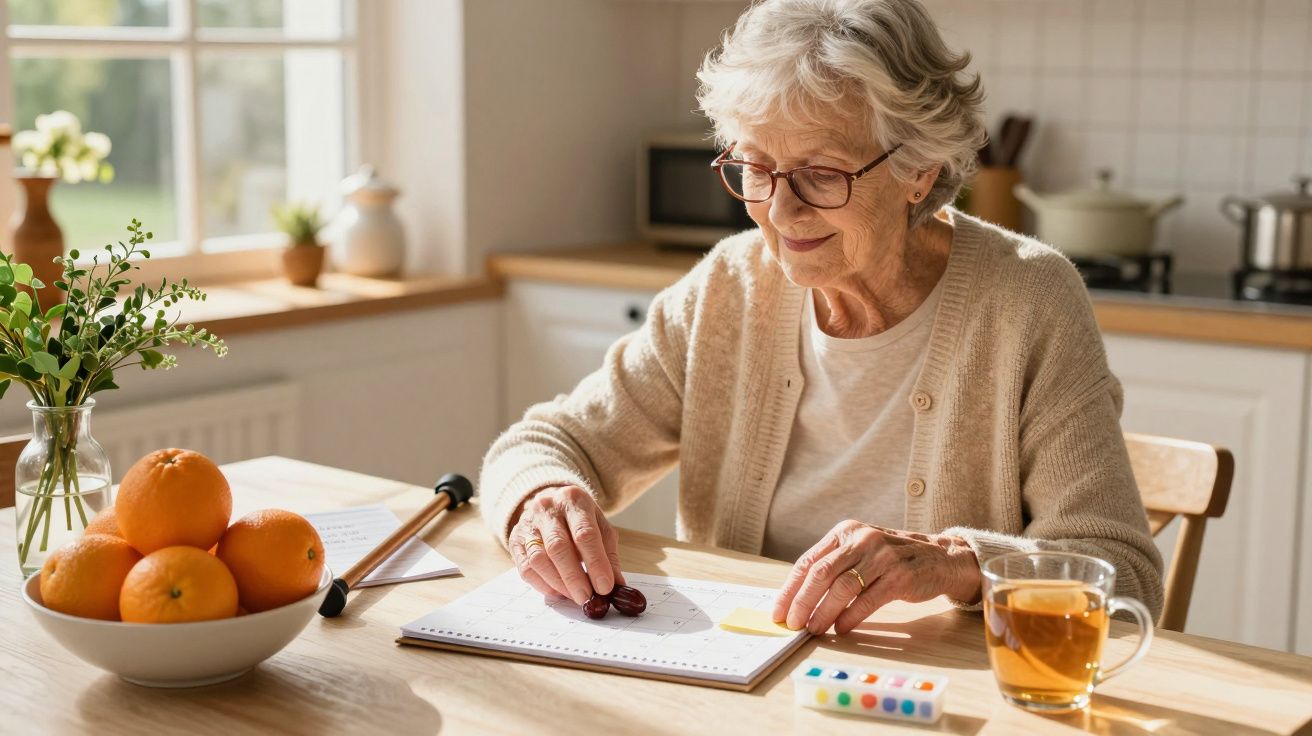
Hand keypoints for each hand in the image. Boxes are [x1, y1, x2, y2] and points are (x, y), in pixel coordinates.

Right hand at [508, 485, 624, 604]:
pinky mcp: (515, 540)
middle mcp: (547, 508)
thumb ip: (608, 556)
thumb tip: (617, 587)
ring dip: (558, 583)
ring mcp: (528, 524)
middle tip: (587, 598)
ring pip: (539, 559)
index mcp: (574, 500)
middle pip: (558, 547)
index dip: (596, 563)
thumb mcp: (600, 527)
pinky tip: (558, 591)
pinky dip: (543, 584)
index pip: (585, 533)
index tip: (605, 587)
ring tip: (575, 596)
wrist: (550, 504)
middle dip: (574, 577)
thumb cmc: (579, 519)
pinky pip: (525, 568)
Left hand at [772, 520, 979, 634]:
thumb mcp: (860, 551)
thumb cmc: (892, 559)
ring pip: (842, 587)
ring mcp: (882, 556)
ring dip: (824, 612)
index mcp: (845, 531)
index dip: (790, 589)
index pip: (808, 561)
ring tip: (814, 629)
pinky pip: (867, 600)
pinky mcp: (900, 576)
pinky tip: (841, 628)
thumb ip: (833, 567)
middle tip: (793, 624)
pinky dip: (850, 617)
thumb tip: (798, 600)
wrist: (939, 557)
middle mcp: (862, 539)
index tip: (780, 611)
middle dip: (802, 602)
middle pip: (821, 573)